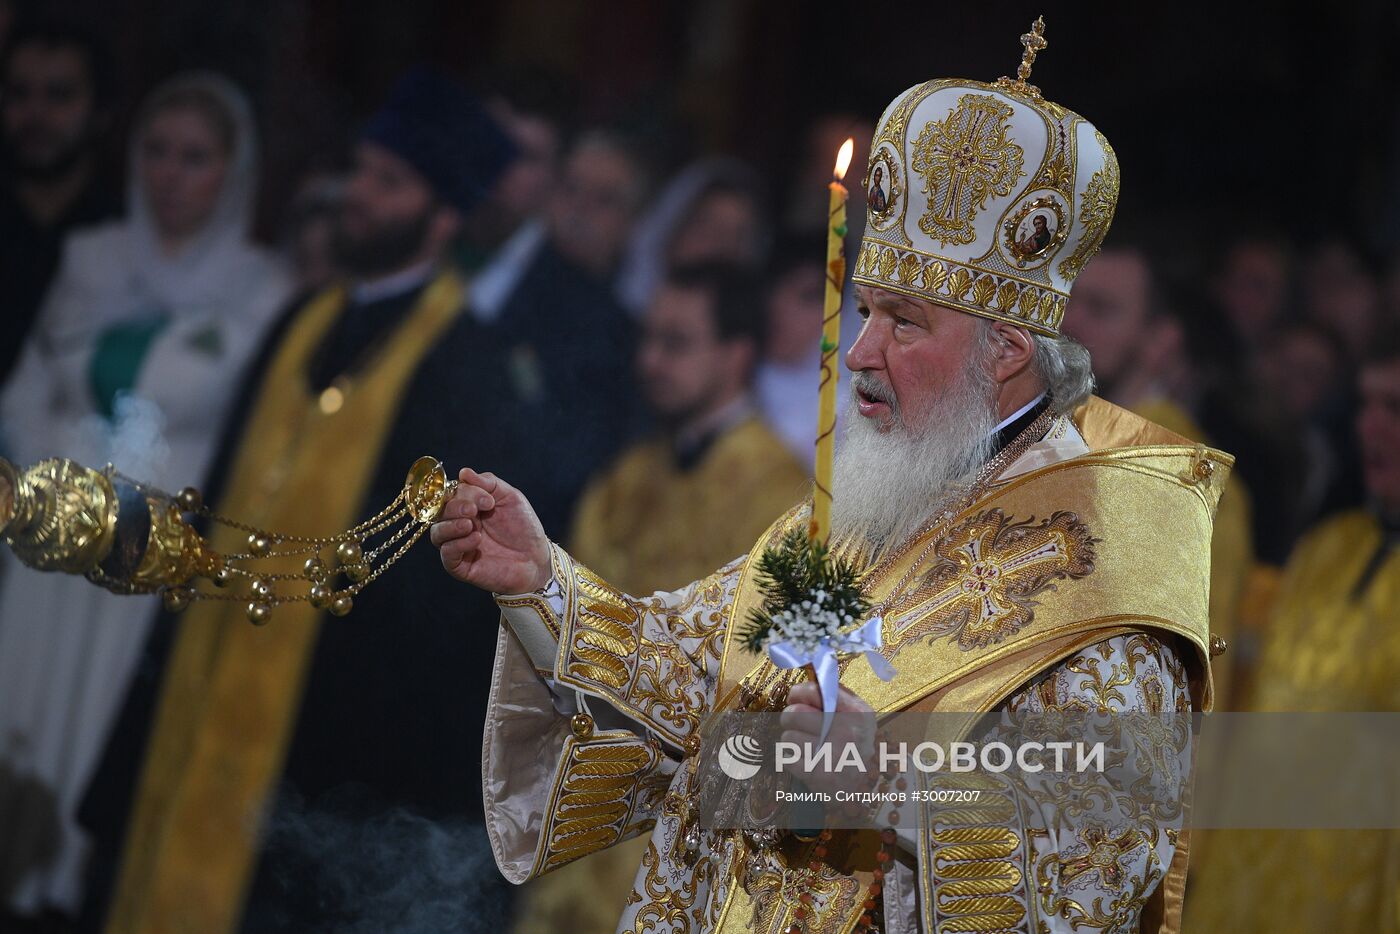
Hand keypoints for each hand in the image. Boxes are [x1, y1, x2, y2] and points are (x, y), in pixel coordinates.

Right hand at [430, 468, 550, 593]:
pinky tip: (476, 539)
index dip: (464, 493)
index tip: (487, 500)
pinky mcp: (460, 566)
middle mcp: (458, 524)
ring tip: (470, 524)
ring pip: (437, 533)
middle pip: (440, 512)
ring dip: (450, 525)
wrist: (536, 557)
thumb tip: (463, 472)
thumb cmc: (523, 527)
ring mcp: (458, 545)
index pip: (450, 493)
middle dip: (456, 507)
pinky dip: (458, 544)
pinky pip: (447, 554)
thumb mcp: (510, 497)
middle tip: (474, 510)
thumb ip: (488, 483)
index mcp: (467, 505)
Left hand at [779, 681, 877, 798]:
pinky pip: (786, 758)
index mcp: (856, 712)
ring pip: (787, 736)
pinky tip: (804, 762)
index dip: (798, 693)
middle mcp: (847, 731)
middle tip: (796, 725)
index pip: (815, 690)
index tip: (796, 699)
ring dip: (791, 741)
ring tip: (805, 746)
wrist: (861, 790)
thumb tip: (809, 675)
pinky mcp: (818, 775)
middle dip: (790, 719)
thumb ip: (836, 694)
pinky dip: (790, 760)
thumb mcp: (857, 716)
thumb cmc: (854, 745)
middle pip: (794, 714)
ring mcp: (833, 755)